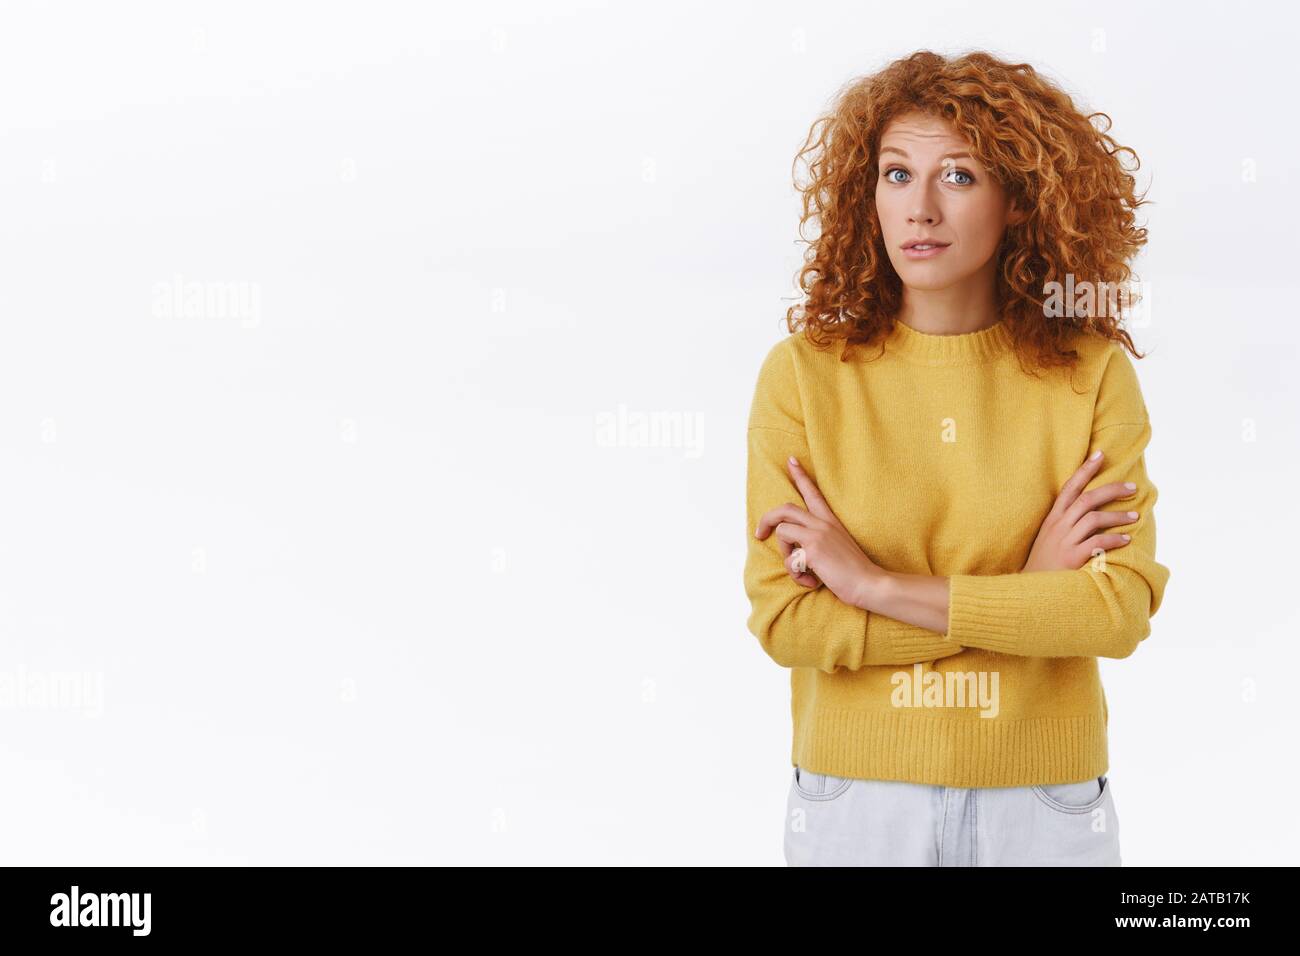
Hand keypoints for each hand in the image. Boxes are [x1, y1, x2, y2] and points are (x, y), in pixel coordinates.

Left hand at [754, 456, 883, 608]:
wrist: (868, 583)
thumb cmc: (853, 571)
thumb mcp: (836, 548)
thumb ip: (817, 541)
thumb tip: (796, 551)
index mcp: (830, 521)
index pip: (813, 493)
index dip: (800, 476)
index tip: (791, 460)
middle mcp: (823, 523)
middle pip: (785, 508)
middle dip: (766, 520)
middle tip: (759, 534)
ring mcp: (817, 533)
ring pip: (782, 532)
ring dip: (785, 555)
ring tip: (801, 569)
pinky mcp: (812, 548)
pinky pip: (789, 558)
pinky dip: (796, 574)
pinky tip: (811, 581)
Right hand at [1022, 449, 1138, 572]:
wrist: (1029, 591)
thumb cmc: (1043, 565)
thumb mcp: (1048, 539)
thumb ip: (1065, 526)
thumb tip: (1089, 515)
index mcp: (1052, 519)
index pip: (1069, 488)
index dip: (1085, 470)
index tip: (1100, 455)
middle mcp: (1058, 526)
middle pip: (1087, 499)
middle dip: (1111, 490)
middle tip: (1131, 488)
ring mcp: (1064, 541)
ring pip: (1094, 518)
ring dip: (1117, 516)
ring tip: (1134, 517)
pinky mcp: (1071, 557)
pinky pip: (1097, 543)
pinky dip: (1114, 539)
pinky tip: (1126, 539)